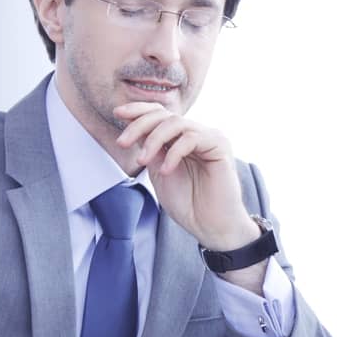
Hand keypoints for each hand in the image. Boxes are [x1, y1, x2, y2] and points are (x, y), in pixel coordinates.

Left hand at [112, 103, 256, 253]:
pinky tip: (166, 170)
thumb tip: (134, 129)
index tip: (117, 113)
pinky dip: (173, 153)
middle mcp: (196, 134)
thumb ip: (150, 150)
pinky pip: (191, 138)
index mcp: (180, 140)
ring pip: (176, 123)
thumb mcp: (159, 172)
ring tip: (143, 161)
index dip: (139, 110)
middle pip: (164, 115)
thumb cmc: (188, 204)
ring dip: (153, 140)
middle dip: (139, 125)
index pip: (160, 114)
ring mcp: (209, 138)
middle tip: (122, 143)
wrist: (210, 226)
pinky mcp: (220, 145)